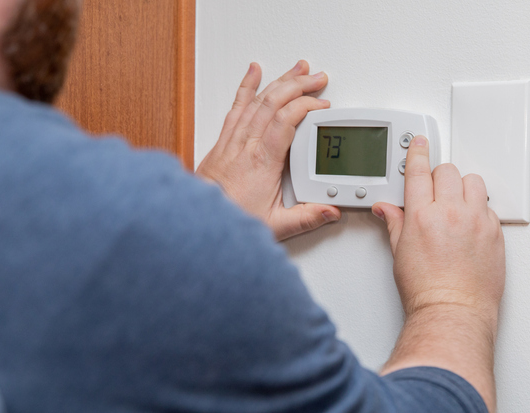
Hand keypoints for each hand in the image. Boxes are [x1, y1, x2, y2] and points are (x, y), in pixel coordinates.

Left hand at [196, 61, 340, 240]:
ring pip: (257, 101)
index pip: (286, 121)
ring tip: (297, 70)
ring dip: (280, 82)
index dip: (306, 107)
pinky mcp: (223, 141)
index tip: (322, 106)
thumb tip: (330, 211)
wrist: (199, 220)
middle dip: (299, 86)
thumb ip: (306, 218)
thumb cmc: (232, 219)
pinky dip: (246, 87)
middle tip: (318, 79)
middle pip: (274, 103)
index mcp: (263, 162)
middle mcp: (247, 145)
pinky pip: (236, 107)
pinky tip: (254, 72)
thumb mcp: (276, 226)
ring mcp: (233, 140)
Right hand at [373, 136, 504, 324]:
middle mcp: (450, 213)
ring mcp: (476, 221)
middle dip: (439, 176)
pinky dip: (478, 209)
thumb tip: (387, 210)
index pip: (418, 171)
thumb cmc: (426, 290)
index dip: (418, 153)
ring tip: (456, 204)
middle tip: (434, 190)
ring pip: (473, 182)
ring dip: (463, 187)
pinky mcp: (494, 232)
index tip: (420, 144)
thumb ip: (395, 223)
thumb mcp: (400, 253)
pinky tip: (469, 224)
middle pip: (447, 171)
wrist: (452, 310)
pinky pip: (488, 207)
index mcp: (422, 216)